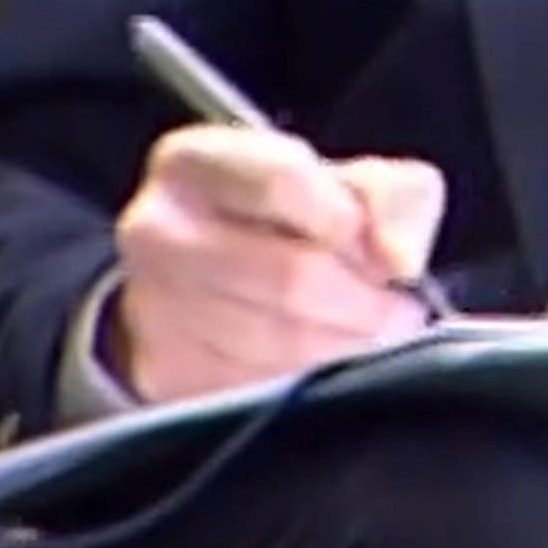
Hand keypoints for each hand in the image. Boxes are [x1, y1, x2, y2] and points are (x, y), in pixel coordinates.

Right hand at [107, 126, 444, 403]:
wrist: (219, 280)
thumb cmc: (296, 219)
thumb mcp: (352, 184)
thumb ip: (392, 199)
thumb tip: (397, 259)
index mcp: (194, 162)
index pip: (282, 183)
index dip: (353, 221)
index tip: (385, 249)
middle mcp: (154, 229)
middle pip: (289, 274)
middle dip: (365, 300)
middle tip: (397, 307)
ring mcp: (150, 305)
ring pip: (278, 338)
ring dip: (347, 344)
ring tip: (369, 333)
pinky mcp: (163, 371)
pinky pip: (259, 385)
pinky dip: (312, 379)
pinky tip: (328, 361)